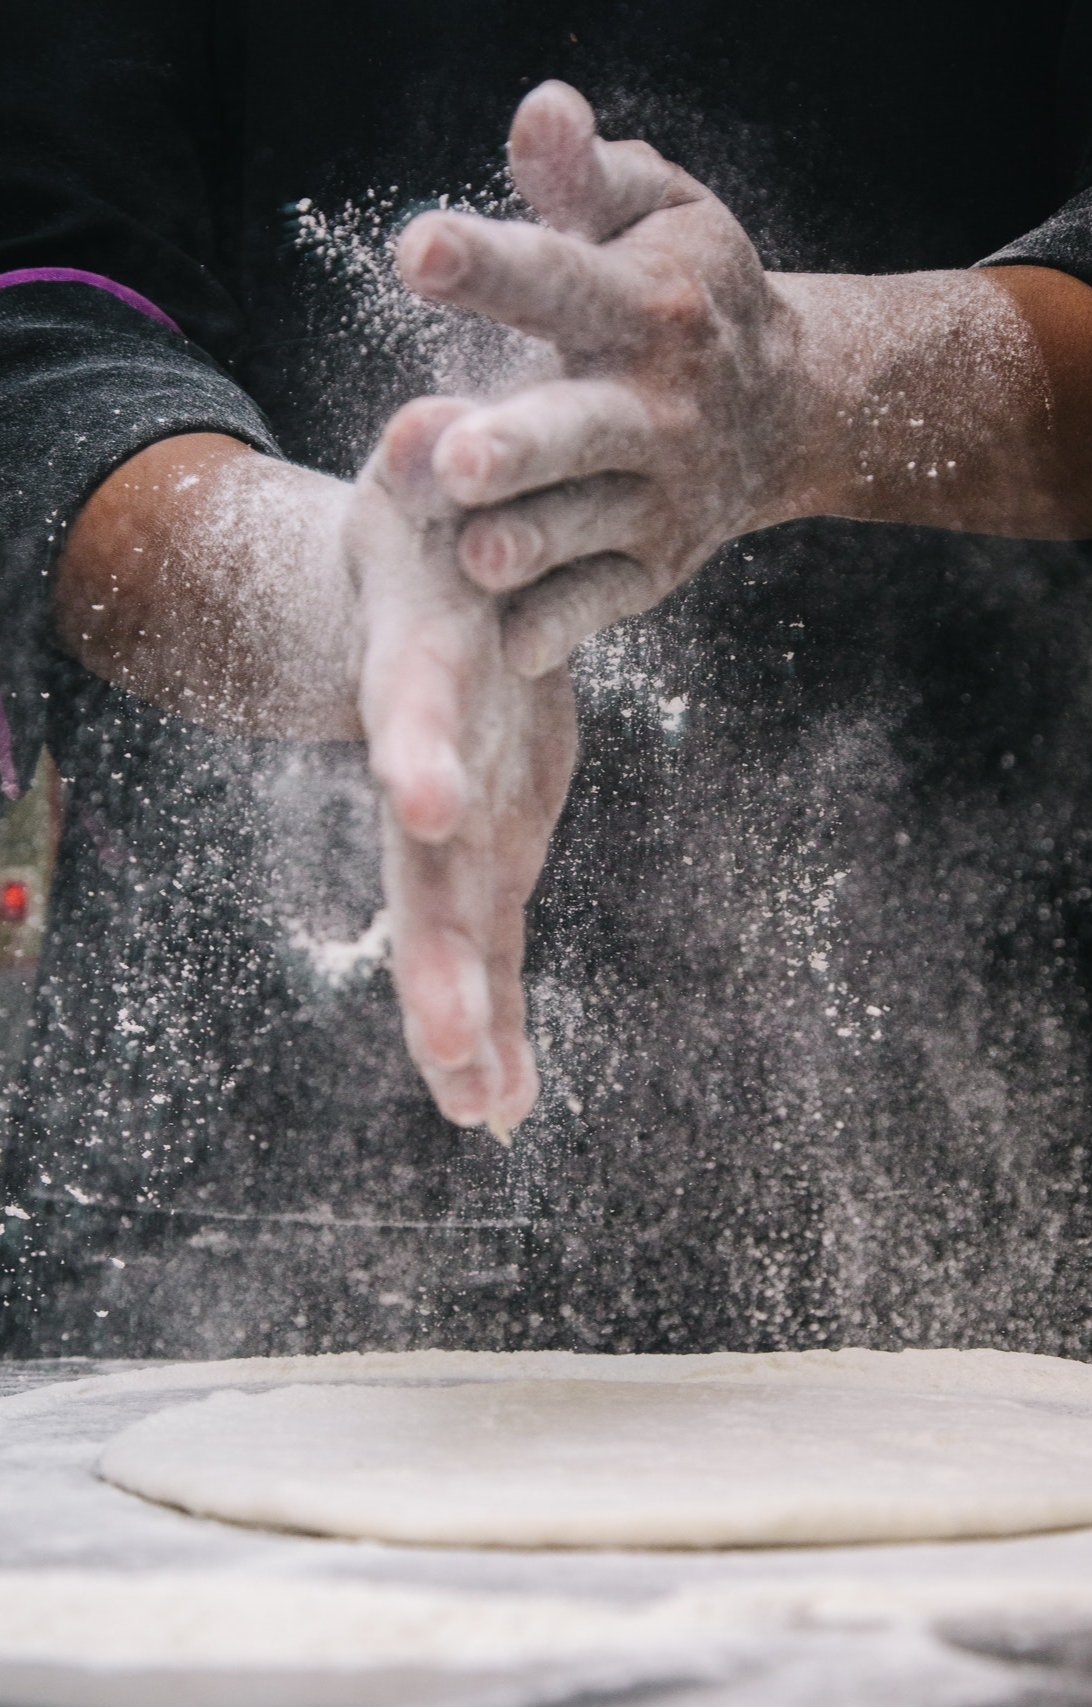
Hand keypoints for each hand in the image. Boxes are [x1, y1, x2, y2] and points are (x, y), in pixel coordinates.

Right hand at [345, 397, 576, 1133]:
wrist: (426, 593)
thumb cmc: (437, 534)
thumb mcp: (428, 490)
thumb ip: (428, 464)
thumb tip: (431, 422)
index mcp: (424, 677)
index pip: (418, 719)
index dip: (422, 757)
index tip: (433, 810)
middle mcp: (430, 768)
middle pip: (427, 875)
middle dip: (439, 963)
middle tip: (454, 1053)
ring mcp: (455, 826)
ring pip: (454, 938)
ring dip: (468, 1027)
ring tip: (484, 1114)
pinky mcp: (485, 851)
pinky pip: (492, 947)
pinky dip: (498, 1024)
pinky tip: (506, 1107)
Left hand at [395, 81, 804, 677]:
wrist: (790, 406)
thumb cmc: (688, 292)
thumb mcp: (655, 214)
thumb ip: (585, 177)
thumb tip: (538, 109)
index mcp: (647, 307)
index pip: (561, 280)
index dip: (491, 266)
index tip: (417, 251)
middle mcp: (660, 408)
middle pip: (581, 428)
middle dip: (521, 444)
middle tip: (455, 459)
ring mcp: (661, 496)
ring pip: (586, 525)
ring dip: (532, 543)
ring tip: (475, 557)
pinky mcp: (655, 566)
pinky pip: (603, 600)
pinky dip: (561, 625)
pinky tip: (510, 648)